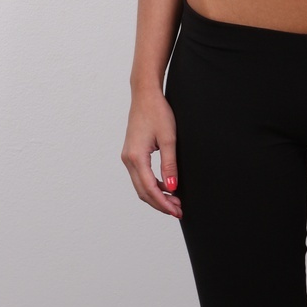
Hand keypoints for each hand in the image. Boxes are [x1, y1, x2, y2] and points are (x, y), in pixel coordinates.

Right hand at [121, 88, 182, 218]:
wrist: (145, 95)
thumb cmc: (158, 112)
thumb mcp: (169, 139)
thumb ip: (170, 165)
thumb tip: (173, 188)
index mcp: (136, 157)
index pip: (150, 189)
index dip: (164, 203)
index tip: (177, 211)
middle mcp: (128, 159)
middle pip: (143, 191)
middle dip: (160, 203)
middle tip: (178, 210)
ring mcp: (128, 157)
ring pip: (141, 186)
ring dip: (156, 195)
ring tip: (175, 201)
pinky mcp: (131, 154)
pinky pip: (140, 176)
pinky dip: (152, 185)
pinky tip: (167, 187)